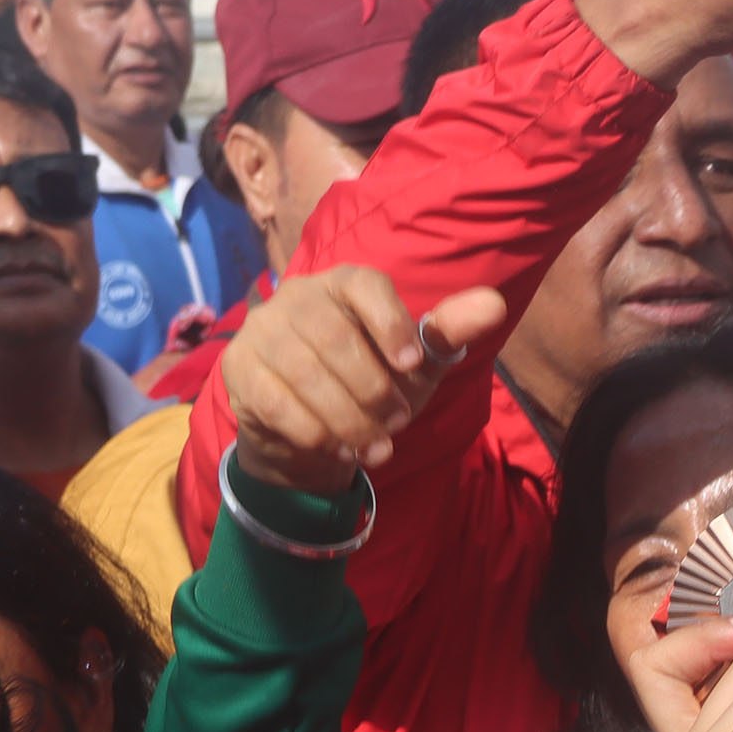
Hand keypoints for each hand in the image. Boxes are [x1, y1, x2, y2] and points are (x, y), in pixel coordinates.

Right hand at [220, 266, 508, 494]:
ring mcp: (262, 331)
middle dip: (373, 389)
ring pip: (306, 373)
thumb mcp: (415, 365)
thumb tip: (493, 303)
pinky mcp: (239, 370)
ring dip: (348, 418)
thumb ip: (449, 331)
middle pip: (335, 337)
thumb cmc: (373, 385)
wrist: (317, 435)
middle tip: (398, 423)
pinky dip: (314, 430)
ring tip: (377, 446)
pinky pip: (275, 401)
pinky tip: (337, 448)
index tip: (413, 364)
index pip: (366, 286)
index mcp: (345, 283)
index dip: (390, 323)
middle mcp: (297, 297)